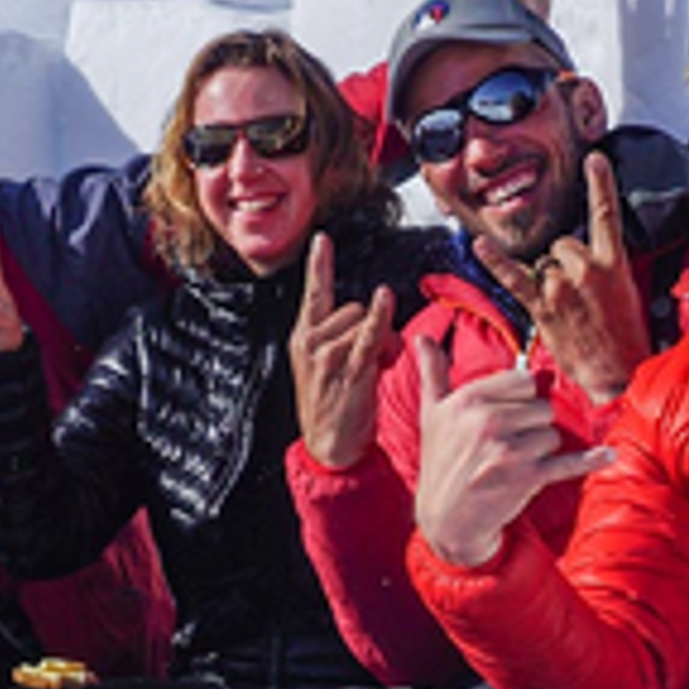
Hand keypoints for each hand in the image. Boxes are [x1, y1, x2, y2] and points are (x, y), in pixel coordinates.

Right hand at [289, 233, 399, 468]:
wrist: (329, 449)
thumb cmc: (336, 407)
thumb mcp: (331, 366)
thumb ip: (351, 338)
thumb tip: (380, 322)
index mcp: (304, 338)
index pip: (314, 293)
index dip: (319, 265)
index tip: (321, 239)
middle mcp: (309, 343)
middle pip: (352, 307)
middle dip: (371, 325)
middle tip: (376, 357)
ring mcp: (326, 357)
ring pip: (364, 322)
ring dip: (382, 340)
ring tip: (378, 368)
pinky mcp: (347, 372)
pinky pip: (368, 336)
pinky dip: (379, 317)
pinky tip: (384, 298)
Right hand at [410, 331, 608, 568]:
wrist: (446, 519)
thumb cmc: (441, 462)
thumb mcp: (431, 414)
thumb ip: (432, 372)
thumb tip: (420, 338)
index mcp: (469, 400)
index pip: (524, 381)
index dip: (519, 400)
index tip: (505, 417)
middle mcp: (488, 421)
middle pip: (542, 407)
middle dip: (530, 426)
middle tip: (505, 446)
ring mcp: (509, 450)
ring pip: (552, 434)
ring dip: (540, 450)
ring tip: (512, 464)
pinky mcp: (528, 477)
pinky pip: (568, 462)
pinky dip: (590, 460)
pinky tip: (608, 455)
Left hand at [476, 150, 646, 406]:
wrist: (619, 372)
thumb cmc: (625, 336)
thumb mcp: (626, 291)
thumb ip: (604, 267)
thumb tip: (584, 257)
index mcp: (613, 263)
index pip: (607, 213)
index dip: (601, 182)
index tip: (594, 158)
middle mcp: (586, 269)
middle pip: (563, 243)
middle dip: (564, 262)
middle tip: (578, 294)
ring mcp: (562, 287)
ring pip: (543, 262)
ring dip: (548, 278)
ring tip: (565, 307)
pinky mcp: (543, 306)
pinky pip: (514, 277)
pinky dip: (494, 261)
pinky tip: (479, 246)